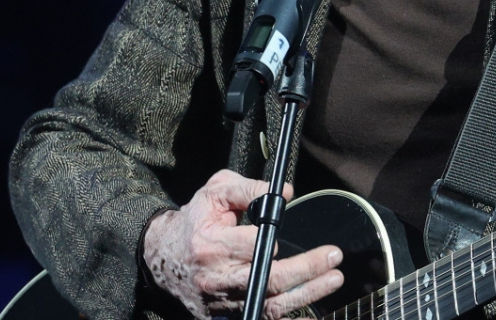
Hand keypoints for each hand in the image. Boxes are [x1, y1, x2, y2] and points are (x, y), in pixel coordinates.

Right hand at [142, 169, 342, 318]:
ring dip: (306, 294)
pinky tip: (311, 315)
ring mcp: (220, 304)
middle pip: (267, 279)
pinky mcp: (222, 319)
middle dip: (306, 269)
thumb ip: (247, 188)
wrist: (161, 256)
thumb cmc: (194, 221)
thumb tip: (284, 193)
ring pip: (269, 304)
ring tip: (333, 278)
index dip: (271, 238)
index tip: (281, 232)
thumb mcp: (214, 193)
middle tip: (333, 256)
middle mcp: (216, 279)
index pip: (251, 244)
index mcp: (211, 245)